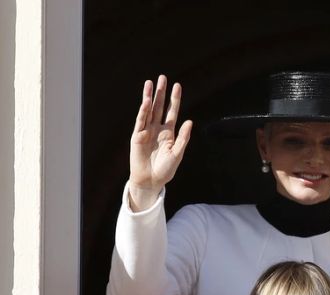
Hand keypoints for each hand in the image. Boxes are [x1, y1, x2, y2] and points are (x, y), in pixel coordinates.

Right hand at [127, 75, 192, 211]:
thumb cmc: (165, 169)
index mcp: (169, 132)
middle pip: (159, 107)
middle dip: (161, 93)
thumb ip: (184, 137)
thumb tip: (190, 121)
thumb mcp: (178, 153)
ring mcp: (146, 131)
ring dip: (149, 97)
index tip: (177, 86)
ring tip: (151, 83)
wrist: (151, 180)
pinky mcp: (137, 136)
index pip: (172, 112)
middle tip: (163, 77)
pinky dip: (143, 111)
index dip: (174, 99)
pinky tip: (146, 101)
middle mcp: (157, 129)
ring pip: (148, 110)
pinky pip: (141, 121)